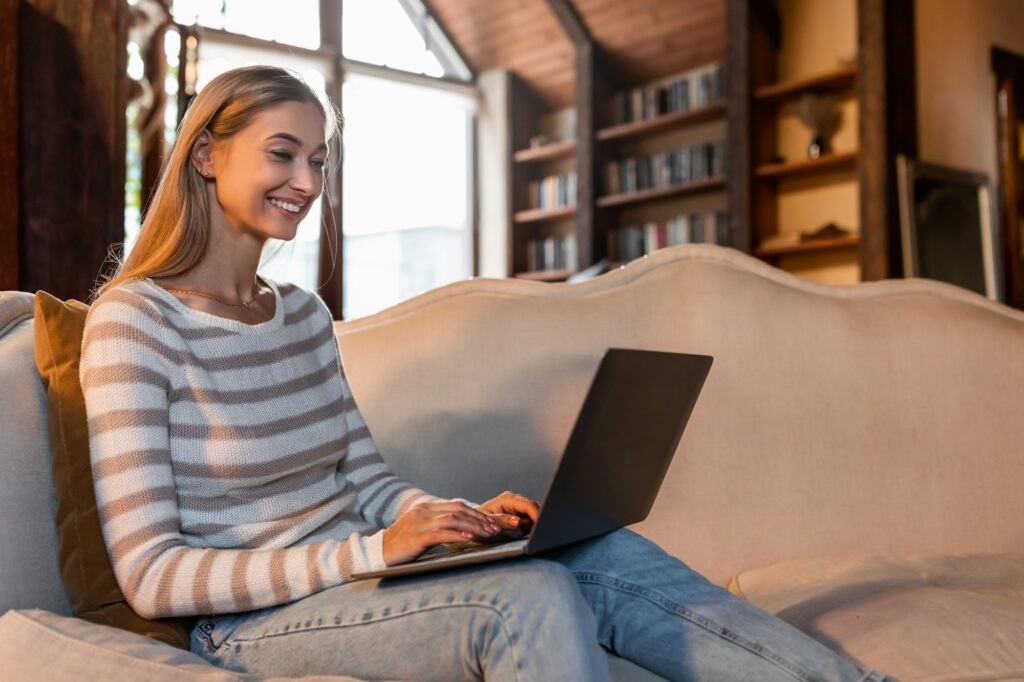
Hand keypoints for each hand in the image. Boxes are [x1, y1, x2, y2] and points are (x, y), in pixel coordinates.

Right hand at [382, 501, 502, 566]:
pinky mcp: (415, 537)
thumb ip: (437, 526)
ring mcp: (418, 523)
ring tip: (487, 534)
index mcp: (425, 509)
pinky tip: (470, 538)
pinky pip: (441, 533)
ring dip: (473, 527)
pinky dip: (457, 535)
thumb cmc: (400, 546)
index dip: (476, 513)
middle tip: (495, 528)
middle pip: (457, 510)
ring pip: (452, 520)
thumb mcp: (419, 531)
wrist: (376, 553)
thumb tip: (461, 530)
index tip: (491, 522)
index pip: (456, 506)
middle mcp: (422, 512)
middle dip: (479, 519)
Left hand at [477, 490, 540, 534]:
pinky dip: (529, 526)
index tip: (542, 527)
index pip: (529, 505)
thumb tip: (517, 521)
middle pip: (534, 508)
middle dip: (537, 521)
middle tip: (537, 535)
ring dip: (533, 524)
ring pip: (533, 514)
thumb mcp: (486, 524)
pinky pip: (528, 518)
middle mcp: (514, 500)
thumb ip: (503, 522)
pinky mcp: (518, 512)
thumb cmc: (475, 522)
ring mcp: (516, 506)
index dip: (537, 515)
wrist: (470, 521)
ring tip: (527, 534)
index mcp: (507, 499)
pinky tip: (524, 533)